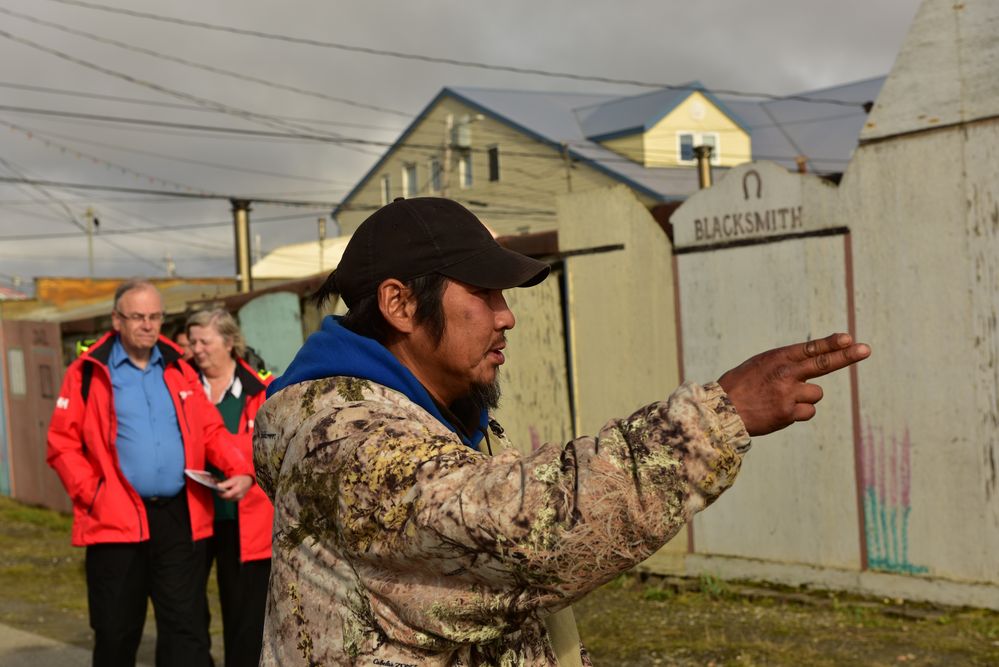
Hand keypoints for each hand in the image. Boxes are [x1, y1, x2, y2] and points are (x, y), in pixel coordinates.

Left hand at [216, 474, 253, 500]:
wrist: (249, 481)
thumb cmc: (241, 479)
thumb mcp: (233, 479)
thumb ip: (226, 483)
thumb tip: (218, 486)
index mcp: (237, 490)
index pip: (227, 495)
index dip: (221, 493)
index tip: (217, 490)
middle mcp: (238, 496)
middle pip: (227, 498)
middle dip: (222, 494)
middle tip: (219, 489)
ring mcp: (239, 498)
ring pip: (228, 499)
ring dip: (225, 495)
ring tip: (224, 490)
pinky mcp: (239, 499)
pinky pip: (231, 499)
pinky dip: (228, 496)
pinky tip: (228, 492)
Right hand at [717, 332, 870, 436]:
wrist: (721, 412)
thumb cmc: (738, 387)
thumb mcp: (758, 366)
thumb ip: (784, 365)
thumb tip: (811, 367)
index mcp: (776, 358)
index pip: (810, 348)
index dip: (831, 343)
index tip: (848, 338)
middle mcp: (785, 374)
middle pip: (823, 364)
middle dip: (846, 356)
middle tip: (866, 349)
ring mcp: (788, 394)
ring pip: (815, 394)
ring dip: (804, 398)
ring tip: (780, 400)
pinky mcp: (788, 414)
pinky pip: (807, 412)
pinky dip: (797, 412)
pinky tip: (778, 411)